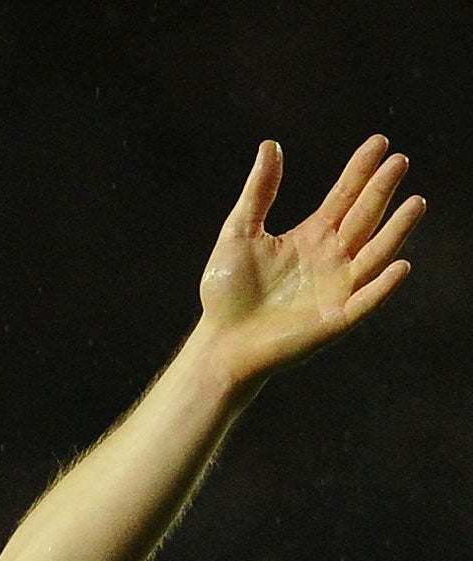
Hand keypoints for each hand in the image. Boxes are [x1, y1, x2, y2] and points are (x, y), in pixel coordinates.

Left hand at [198, 135, 424, 380]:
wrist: (220, 341)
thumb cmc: (227, 291)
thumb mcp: (239, 234)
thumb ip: (257, 193)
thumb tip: (270, 145)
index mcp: (312, 237)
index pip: (344, 197)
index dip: (360, 171)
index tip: (379, 142)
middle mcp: (332, 258)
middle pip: (364, 218)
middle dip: (381, 190)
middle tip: (399, 161)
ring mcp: (338, 288)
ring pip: (375, 254)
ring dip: (396, 230)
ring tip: (416, 202)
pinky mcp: (336, 319)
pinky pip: (366, 301)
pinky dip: (383, 286)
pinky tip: (400, 265)